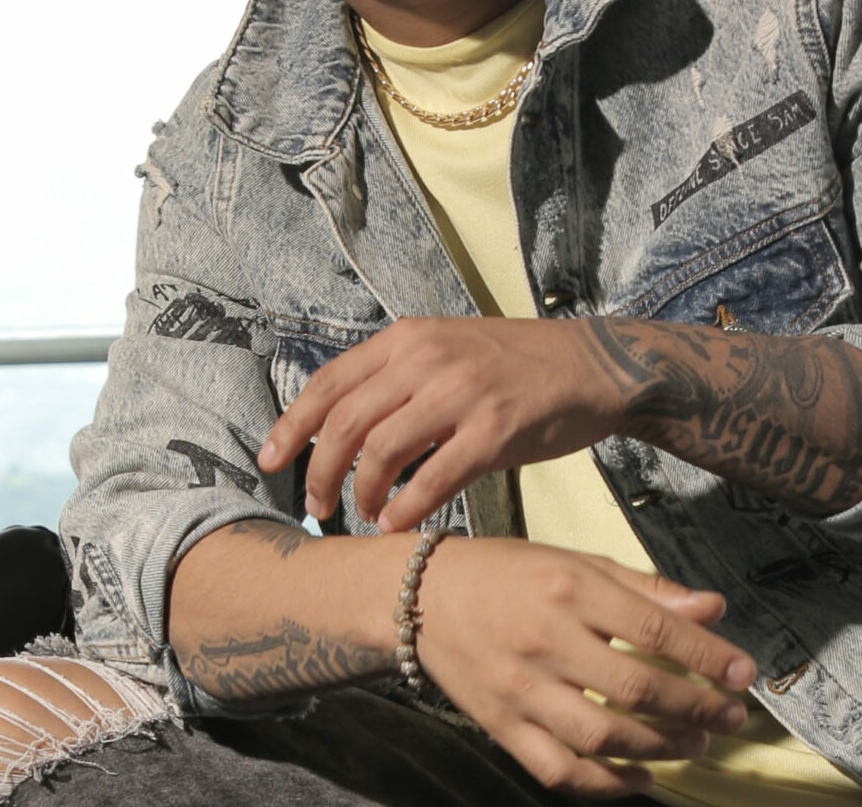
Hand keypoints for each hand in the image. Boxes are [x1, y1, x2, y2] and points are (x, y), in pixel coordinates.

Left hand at [257, 316, 624, 531]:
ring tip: (365, 514)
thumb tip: (342, 426)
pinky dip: (407, 509)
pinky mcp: (494, 430)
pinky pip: (433, 479)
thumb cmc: (515, 365)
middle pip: (346, 423)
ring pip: (381, 452)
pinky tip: (399, 524)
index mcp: (408, 338)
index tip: (269, 460)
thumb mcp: (448, 348)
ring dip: (362, 493)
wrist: (592, 365)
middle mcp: (427, 359)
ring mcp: (461, 393)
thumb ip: (398, 376)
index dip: (292, 425)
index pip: (329, 382)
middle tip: (317, 505)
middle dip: (320, 471)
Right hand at [416, 537, 756, 798]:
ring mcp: (521, 689)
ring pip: (601, 734)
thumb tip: (713, 608)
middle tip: (730, 716)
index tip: (745, 673)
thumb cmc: (512, 572)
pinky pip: (558, 769)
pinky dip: (605, 783)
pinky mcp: (501, 726)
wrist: (425, 595)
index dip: (708, 656)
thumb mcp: (580, 562)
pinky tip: (641, 778)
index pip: (655, 629)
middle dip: (695, 707)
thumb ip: (647, 590)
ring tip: (695, 742)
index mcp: (571, 587)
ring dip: (659, 746)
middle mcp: (547, 639)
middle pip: (635, 687)